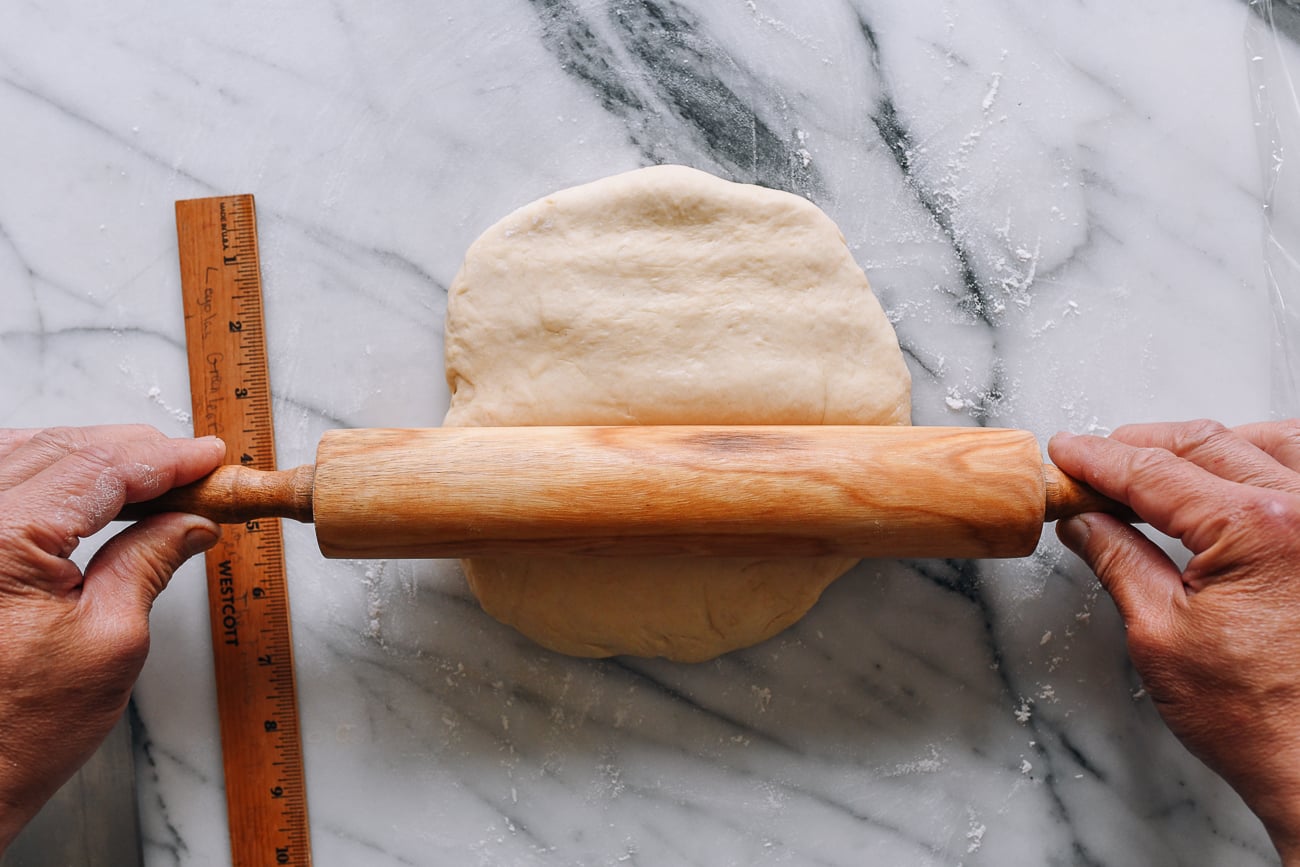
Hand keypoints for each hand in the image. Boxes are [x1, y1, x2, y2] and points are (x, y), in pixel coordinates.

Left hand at [0, 425, 224, 851]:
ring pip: (24, 452)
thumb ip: (149, 562)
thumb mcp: (111, 642)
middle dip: (132, 452)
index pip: (98, 468)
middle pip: (59, 449)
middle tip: (192, 468)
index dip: (164, 458)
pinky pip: (1, 479)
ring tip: (147, 477)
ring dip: (90, 457)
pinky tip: (82, 487)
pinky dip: (47, 471)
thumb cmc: (15, 731)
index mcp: (0, 540)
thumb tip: (192, 520)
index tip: (210, 457)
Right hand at [1049, 420, 1299, 863]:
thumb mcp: (1159, 633)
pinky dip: (1262, 459)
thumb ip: (1119, 559)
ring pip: (1267, 442)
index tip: (1064, 454)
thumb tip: (1083, 520)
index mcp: (1254, 528)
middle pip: (1208, 443)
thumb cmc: (1254, 717)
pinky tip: (1230, 479)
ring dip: (1205, 445)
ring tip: (1157, 466)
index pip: (1154, 471)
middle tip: (1094, 462)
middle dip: (1142, 446)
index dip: (1098, 459)